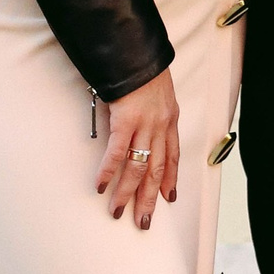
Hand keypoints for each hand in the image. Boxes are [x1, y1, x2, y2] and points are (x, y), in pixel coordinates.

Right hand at [95, 69, 179, 226]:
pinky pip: (117, 153)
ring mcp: (144, 125)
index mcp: (170, 118)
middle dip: (150, 199)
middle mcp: (160, 125)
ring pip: (138, 168)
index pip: (172, 155)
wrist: (137, 51)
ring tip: (118, 212)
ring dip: (127, 193)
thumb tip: (142, 125)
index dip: (171, 179)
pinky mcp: (125, 121)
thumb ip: (154, 111)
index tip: (169, 198)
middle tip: (143, 222)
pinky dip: (108, 172)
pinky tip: (101, 187)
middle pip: (156, 170)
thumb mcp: (158, 91)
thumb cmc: (144, 69)